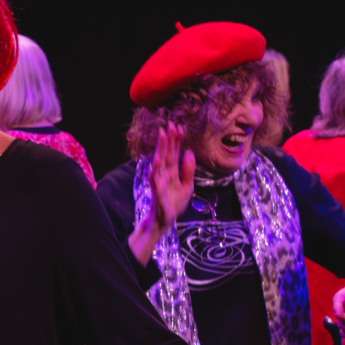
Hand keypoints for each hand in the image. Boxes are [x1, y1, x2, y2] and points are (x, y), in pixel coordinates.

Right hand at [128, 124, 195, 265]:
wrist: (164, 221)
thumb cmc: (173, 204)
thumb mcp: (187, 187)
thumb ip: (188, 171)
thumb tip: (189, 153)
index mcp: (172, 172)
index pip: (174, 153)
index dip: (177, 141)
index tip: (179, 127)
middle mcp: (164, 174)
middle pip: (166, 153)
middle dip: (168, 139)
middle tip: (170, 123)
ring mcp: (159, 181)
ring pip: (160, 161)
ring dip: (160, 148)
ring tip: (162, 135)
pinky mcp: (157, 192)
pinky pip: (155, 179)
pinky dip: (155, 169)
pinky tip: (157, 160)